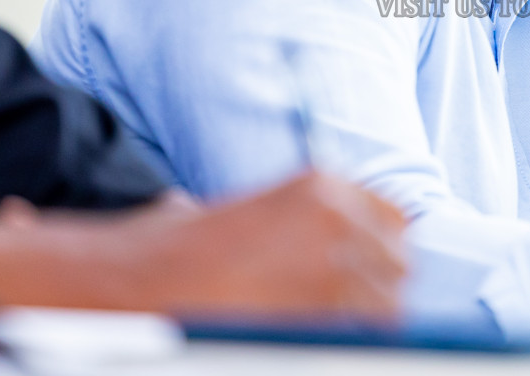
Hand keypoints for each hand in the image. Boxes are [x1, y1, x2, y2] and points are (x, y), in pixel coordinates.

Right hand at [142, 171, 407, 319]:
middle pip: (398, 265)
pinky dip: (345, 341)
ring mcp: (330, 263)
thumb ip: (296, 225)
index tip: (368, 274)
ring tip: (327, 331)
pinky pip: (359, 335)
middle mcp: (336, 215)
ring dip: (365, 322)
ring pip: (386, 306)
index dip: (382, 252)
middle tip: (346, 312)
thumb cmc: (174, 252)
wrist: (131, 279)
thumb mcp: (246, 212)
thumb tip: (320, 255)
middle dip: (378, 290)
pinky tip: (314, 343)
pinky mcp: (316, 310)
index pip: (396, 219)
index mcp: (322, 185)